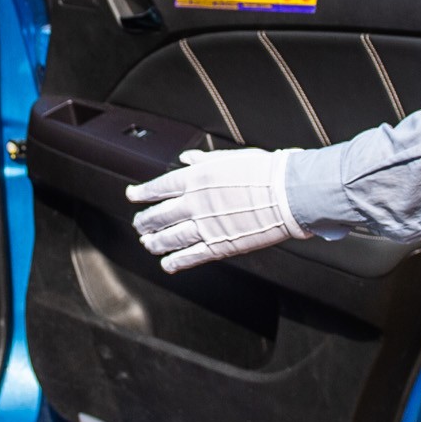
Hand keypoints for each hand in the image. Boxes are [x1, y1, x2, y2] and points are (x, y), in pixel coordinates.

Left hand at [127, 147, 303, 272]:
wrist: (288, 194)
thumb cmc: (266, 172)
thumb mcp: (231, 158)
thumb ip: (204, 160)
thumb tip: (186, 158)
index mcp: (196, 178)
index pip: (159, 187)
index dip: (142, 192)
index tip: (132, 195)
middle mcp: (195, 203)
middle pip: (160, 215)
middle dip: (145, 221)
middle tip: (139, 224)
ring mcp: (205, 226)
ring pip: (170, 237)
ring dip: (155, 242)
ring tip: (147, 243)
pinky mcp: (220, 245)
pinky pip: (191, 256)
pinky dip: (175, 261)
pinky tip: (167, 264)